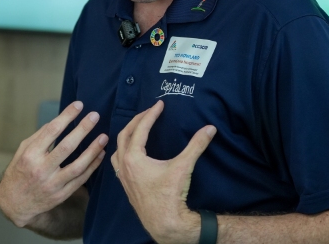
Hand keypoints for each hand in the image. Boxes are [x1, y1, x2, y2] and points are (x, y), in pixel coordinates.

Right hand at [0, 101, 107, 226]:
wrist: (15, 203)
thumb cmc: (19, 172)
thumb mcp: (22, 151)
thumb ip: (39, 136)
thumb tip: (57, 121)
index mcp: (31, 154)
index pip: (52, 131)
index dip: (67, 116)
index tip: (78, 105)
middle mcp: (41, 169)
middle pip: (67, 147)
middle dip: (83, 129)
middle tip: (95, 116)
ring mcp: (52, 184)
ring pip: (78, 166)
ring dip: (93, 150)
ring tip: (104, 137)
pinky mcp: (61, 195)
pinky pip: (81, 179)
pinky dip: (92, 166)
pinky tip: (100, 154)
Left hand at [111, 100, 215, 243]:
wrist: (165, 223)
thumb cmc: (171, 195)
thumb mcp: (183, 167)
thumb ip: (196, 145)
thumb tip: (210, 128)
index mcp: (133, 158)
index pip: (140, 128)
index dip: (150, 114)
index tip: (159, 104)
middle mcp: (123, 165)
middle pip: (125, 134)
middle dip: (137, 120)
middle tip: (150, 111)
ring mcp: (122, 176)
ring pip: (118, 148)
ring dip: (127, 135)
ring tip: (138, 128)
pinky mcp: (126, 185)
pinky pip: (118, 161)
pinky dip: (123, 151)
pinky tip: (132, 152)